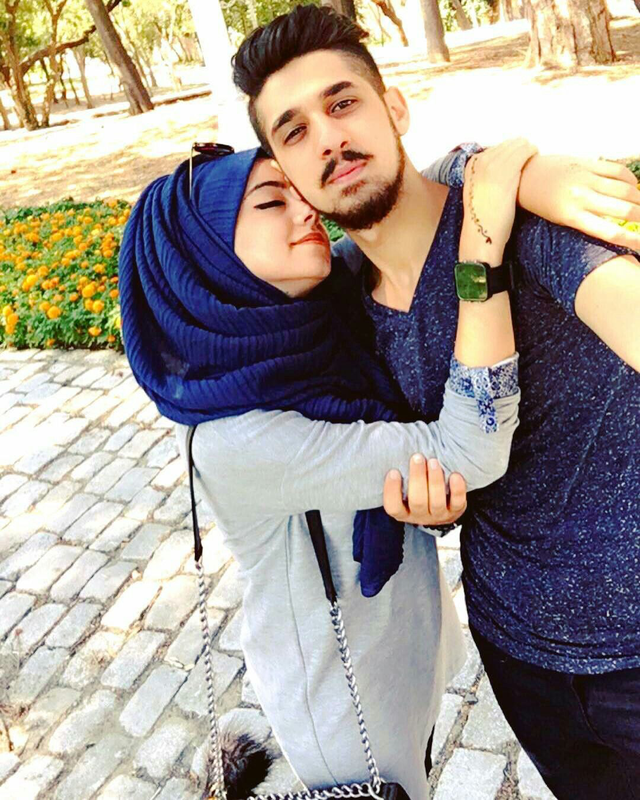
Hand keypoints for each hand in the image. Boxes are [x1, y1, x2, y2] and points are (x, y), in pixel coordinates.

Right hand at [383, 454, 466, 526]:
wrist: (442, 507)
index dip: (392, 491)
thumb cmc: (418, 490)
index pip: (393, 507)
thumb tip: (389, 445)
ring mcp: (438, 516)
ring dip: (435, 480)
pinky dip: (457, 489)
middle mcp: (420, 516)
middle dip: (417, 478)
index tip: (393, 471)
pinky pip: (457, 503)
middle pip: (417, 502)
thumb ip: (399, 474)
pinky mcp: (455, 512)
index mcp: (403, 512)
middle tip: (417, 458)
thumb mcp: (405, 488)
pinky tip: (455, 475)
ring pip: (437, 502)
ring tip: (433, 462)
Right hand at [461, 138, 538, 263]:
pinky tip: (536, 163)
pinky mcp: (508, 170)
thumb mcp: (478, 192)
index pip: (498, 147)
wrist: (481, 234)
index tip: (517, 165)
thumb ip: (486, 177)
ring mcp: (493, 164)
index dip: (511, 155)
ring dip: (529, 152)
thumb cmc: (483, 219)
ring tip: (532, 166)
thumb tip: (506, 171)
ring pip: (520, 144)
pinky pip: (527, 151)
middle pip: (509, 143)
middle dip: (521, 152)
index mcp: (471, 164)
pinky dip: (534, 154)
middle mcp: (481, 160)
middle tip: (527, 166)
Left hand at [517, 155, 639, 251]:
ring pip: (626, 189)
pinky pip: (617, 171)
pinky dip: (631, 179)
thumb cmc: (541, 203)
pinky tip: (635, 186)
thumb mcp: (560, 219)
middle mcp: (580, 197)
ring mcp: (585, 178)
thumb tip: (613, 228)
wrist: (524, 176)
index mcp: (571, 217)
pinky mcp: (587, 163)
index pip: (609, 232)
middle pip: (624, 209)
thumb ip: (585, 222)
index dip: (632, 240)